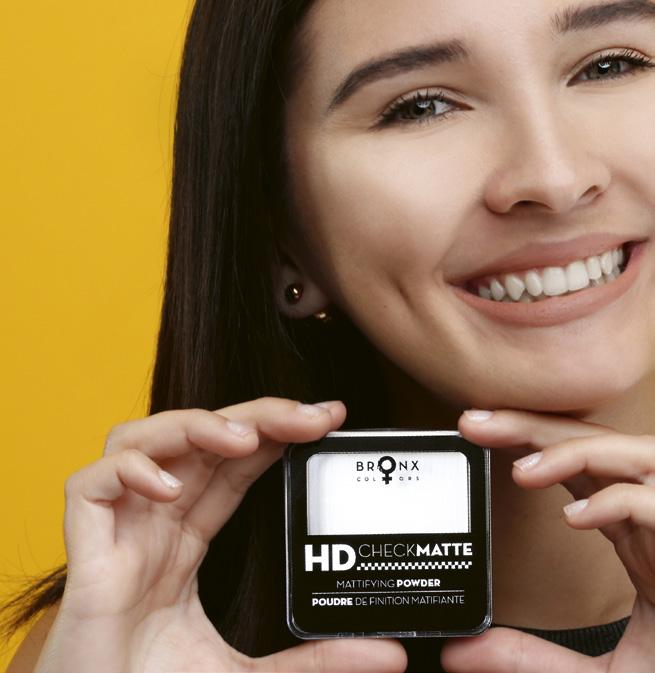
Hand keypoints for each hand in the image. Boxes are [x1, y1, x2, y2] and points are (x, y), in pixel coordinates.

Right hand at [35, 397, 406, 672]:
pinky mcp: (85, 552)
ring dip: (194, 426)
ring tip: (242, 439)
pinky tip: (167, 489)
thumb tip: (390, 657)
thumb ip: (313, 661)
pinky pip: (92, 484)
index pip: (234, 465)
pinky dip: (129, 471)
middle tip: (312, 416)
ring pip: (142, 439)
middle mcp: (154, 522)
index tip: (328, 419)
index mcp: (185, 540)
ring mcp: (119, 531)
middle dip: (256, 416)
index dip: (275, 434)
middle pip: (200, 438)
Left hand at [441, 409, 654, 672]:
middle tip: (471, 422)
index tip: (472, 433)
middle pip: (586, 445)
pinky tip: (577, 518)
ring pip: (626, 454)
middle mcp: (653, 510)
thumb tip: (459, 654)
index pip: (571, 464)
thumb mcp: (606, 671)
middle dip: (529, 427)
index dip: (524, 440)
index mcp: (632, 527)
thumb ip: (533, 661)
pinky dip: (619, 502)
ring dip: (571, 453)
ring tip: (520, 471)